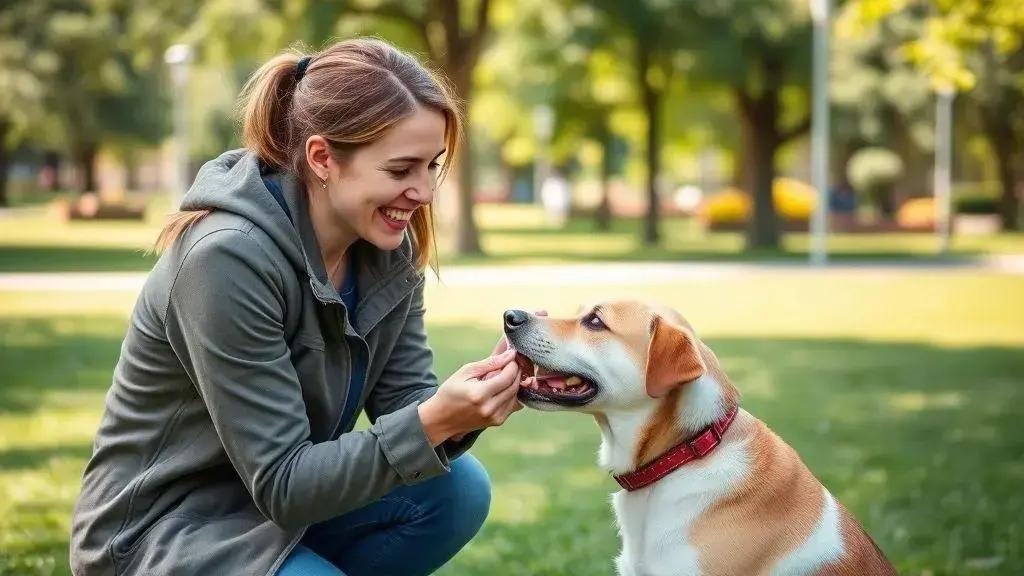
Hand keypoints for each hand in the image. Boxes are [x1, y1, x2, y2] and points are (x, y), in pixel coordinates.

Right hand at [444, 310, 548, 442]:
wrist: (441, 418)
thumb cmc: (451, 391)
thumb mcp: (465, 372)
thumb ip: (489, 363)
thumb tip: (510, 355)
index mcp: (479, 394)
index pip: (507, 377)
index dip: (513, 365)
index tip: (512, 356)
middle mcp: (489, 408)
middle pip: (514, 386)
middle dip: (516, 372)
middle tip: (512, 363)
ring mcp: (494, 417)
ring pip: (516, 396)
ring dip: (515, 383)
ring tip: (506, 374)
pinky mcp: (496, 422)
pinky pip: (513, 405)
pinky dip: (512, 394)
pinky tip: (503, 388)